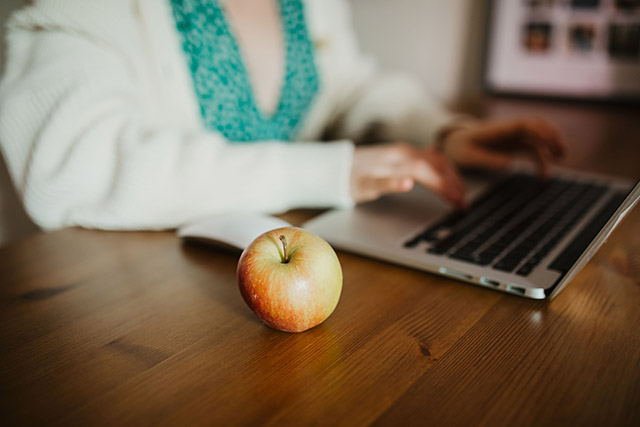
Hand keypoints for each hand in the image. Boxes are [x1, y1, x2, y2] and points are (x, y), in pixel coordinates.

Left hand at [350, 143, 466, 208]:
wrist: (333, 167)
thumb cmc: (349, 180)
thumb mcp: (364, 186)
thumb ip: (387, 183)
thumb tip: (408, 182)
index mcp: (397, 159)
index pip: (429, 172)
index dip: (446, 186)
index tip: (458, 203)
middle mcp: (403, 152)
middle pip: (437, 164)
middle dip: (453, 183)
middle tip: (464, 203)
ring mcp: (404, 151)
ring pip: (436, 159)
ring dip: (451, 174)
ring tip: (460, 192)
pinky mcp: (402, 153)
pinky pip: (429, 157)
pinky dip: (443, 167)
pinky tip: (448, 175)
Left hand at [438, 118, 565, 177]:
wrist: (453, 144)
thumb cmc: (460, 148)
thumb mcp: (469, 157)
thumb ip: (487, 160)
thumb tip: (510, 165)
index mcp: (499, 129)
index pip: (524, 124)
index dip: (538, 131)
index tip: (548, 144)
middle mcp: (509, 130)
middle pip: (537, 125)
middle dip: (551, 136)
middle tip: (561, 153)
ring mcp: (512, 137)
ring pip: (538, 136)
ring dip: (551, 145)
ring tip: (560, 159)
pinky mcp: (513, 145)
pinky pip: (532, 148)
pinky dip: (541, 158)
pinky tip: (543, 174)